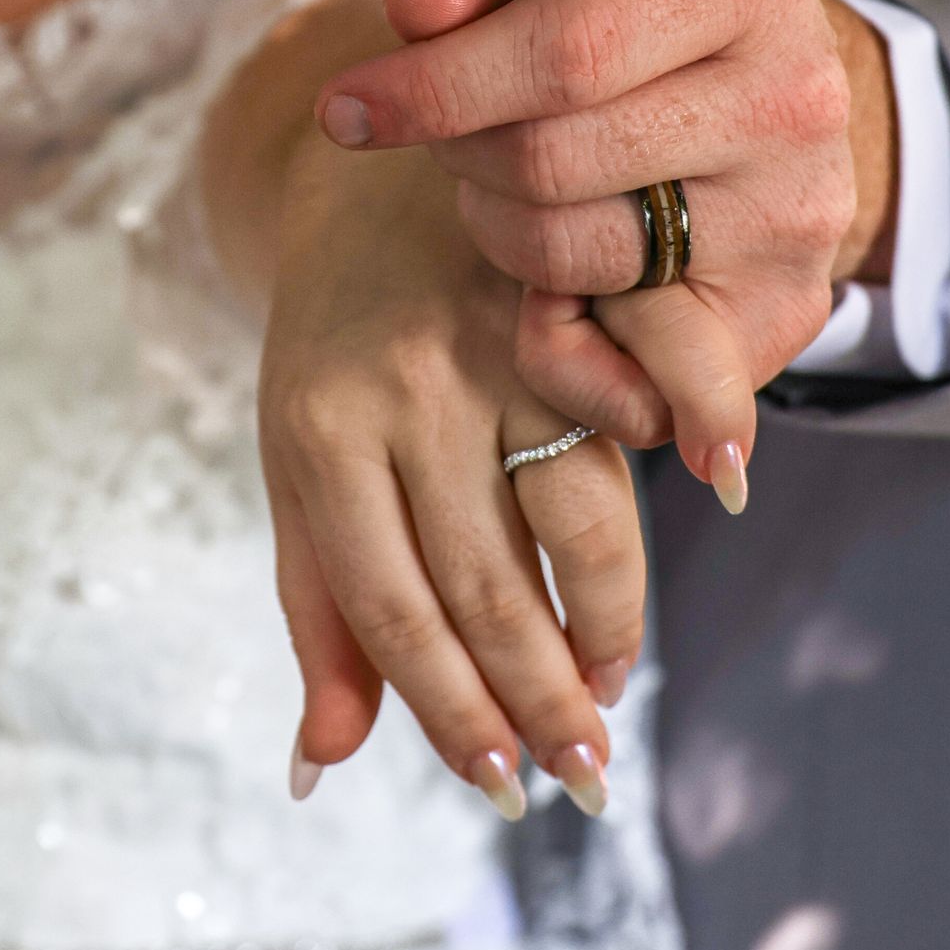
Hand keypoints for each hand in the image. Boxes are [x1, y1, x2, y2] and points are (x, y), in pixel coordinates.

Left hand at [259, 122, 645, 816]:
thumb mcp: (300, 465)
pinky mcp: (576, 307)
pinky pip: (632, 437)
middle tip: (582, 776)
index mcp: (317, 433)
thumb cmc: (336, 346)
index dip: (452, 708)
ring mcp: (497, 345)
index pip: (392, 606)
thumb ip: (318, 611)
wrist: (376, 166)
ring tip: (611, 693)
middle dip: (537, 695)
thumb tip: (321, 766)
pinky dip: (648, 521)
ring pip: (572, 520)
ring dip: (603, 624)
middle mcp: (406, 390)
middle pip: (484, 580)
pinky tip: (645, 591)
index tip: (501, 783)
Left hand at [311, 0, 888, 467]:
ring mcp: (799, 216)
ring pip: (575, 259)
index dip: (435, 89)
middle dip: (460, 153)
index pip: (566, 53)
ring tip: (513, 183)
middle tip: (450, 136)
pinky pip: (627, 374)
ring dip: (497, 226)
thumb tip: (419, 17)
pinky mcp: (787, 314)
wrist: (761, 79)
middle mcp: (796, 96)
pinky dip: (558, 341)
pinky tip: (557, 281)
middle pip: (554, 162)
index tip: (343, 109)